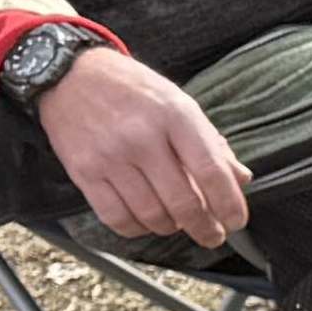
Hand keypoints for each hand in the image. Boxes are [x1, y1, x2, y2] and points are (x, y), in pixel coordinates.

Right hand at [39, 51, 252, 246]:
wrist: (71, 75)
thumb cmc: (132, 90)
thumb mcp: (179, 102)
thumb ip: (210, 142)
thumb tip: (240, 179)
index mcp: (175, 116)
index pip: (211, 171)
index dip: (229, 204)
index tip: (236, 221)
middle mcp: (143, 137)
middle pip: (183, 201)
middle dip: (205, 227)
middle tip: (213, 236)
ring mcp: (111, 157)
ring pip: (151, 215)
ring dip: (171, 228)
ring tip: (179, 224)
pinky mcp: (84, 172)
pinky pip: (116, 217)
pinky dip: (137, 229)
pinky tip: (146, 223)